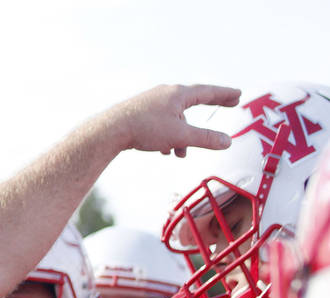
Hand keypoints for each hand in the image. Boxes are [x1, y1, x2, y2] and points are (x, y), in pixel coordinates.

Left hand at [103, 84, 241, 157]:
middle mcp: (165, 93)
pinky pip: (161, 122)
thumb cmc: (145, 129)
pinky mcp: (139, 111)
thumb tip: (228, 142)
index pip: (209, 92)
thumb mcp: (181, 136)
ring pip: (175, 116)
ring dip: (182, 134)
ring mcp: (151, 101)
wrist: (110, 130)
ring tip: (180, 153)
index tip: (238, 94)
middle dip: (210, 105)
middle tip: (227, 104)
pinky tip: (164, 150)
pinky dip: (167, 135)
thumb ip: (205, 139)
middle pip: (194, 99)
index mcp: (179, 94)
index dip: (225, 94)